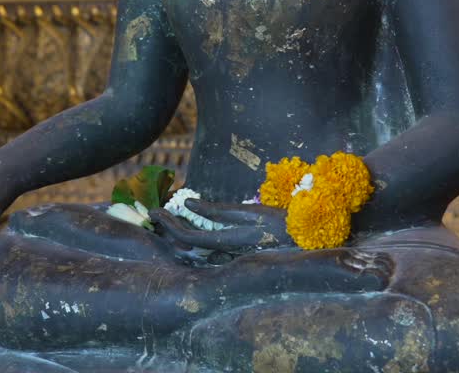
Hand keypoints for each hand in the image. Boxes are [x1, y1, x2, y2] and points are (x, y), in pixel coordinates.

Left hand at [151, 200, 291, 253]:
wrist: (304, 241)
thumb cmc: (280, 223)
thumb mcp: (249, 212)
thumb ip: (217, 210)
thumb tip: (187, 203)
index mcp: (227, 242)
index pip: (188, 237)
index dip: (168, 224)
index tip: (154, 210)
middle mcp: (224, 254)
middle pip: (186, 244)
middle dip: (167, 227)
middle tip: (154, 211)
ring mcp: (228, 255)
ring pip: (193, 246)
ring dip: (178, 230)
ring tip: (166, 214)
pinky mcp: (233, 252)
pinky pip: (205, 245)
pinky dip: (192, 232)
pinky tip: (188, 221)